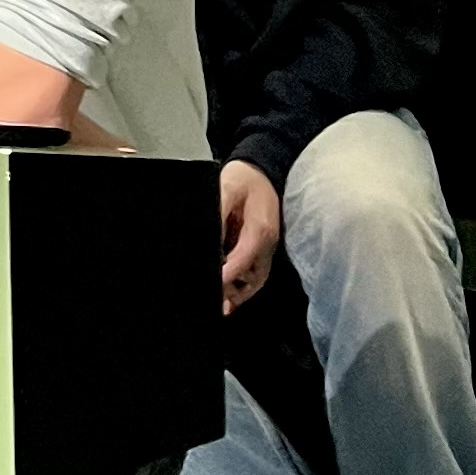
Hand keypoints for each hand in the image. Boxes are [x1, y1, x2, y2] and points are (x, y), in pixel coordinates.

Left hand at [218, 157, 280, 312]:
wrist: (262, 168)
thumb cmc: (243, 177)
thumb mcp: (226, 190)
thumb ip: (218, 215)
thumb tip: (208, 238)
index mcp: (260, 230)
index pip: (243, 260)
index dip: (226, 276)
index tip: (211, 286)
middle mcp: (267, 242)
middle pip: (254, 277)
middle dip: (235, 292)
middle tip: (216, 306)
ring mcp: (267, 245)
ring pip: (256, 277)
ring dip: (240, 292)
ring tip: (222, 305)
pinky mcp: (261, 245)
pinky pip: (254, 269)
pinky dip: (242, 282)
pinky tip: (228, 289)